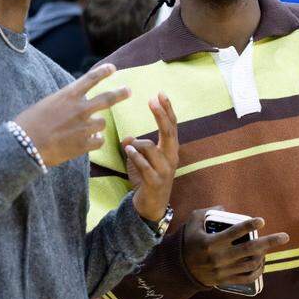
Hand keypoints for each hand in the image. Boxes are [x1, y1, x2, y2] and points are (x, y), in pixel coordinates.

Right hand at [12, 64, 129, 166]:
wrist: (24, 146)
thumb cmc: (29, 124)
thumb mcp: (47, 104)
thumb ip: (65, 102)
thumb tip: (76, 104)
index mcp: (68, 95)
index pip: (91, 78)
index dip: (104, 72)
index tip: (113, 68)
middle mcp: (80, 108)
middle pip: (107, 98)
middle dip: (120, 93)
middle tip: (128, 90)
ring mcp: (84, 126)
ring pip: (102, 123)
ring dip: (96, 125)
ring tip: (87, 129)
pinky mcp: (84, 144)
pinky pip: (99, 140)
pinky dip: (95, 140)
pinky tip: (88, 142)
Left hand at [124, 93, 178, 222]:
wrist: (153, 205)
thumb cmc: (148, 178)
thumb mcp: (142, 159)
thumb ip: (137, 147)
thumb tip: (127, 138)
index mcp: (170, 149)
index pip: (172, 125)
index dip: (167, 109)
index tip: (161, 93)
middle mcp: (171, 157)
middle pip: (169, 131)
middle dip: (161, 115)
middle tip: (153, 100)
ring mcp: (165, 170)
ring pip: (151, 148)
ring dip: (138, 144)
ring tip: (129, 146)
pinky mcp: (155, 181)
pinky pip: (144, 165)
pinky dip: (135, 156)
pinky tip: (128, 151)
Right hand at [182, 207, 289, 287]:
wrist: (179, 270)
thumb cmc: (187, 242)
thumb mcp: (192, 222)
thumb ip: (207, 212)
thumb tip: (225, 209)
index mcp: (211, 242)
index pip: (234, 232)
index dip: (249, 226)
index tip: (262, 221)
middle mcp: (219, 257)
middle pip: (249, 250)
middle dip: (270, 242)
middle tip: (285, 237)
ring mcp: (223, 271)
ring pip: (251, 264)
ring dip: (264, 256)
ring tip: (269, 248)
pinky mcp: (225, 280)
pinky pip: (247, 278)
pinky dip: (257, 271)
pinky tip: (262, 263)